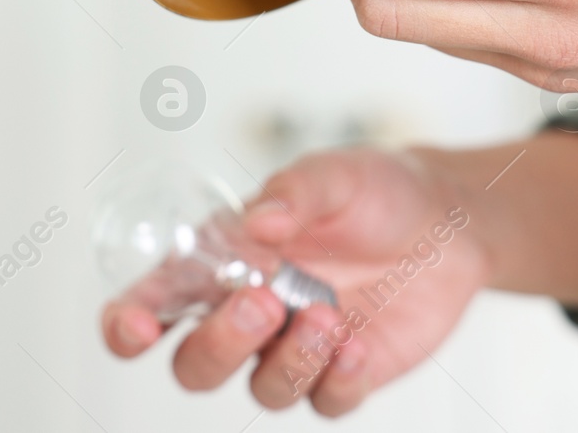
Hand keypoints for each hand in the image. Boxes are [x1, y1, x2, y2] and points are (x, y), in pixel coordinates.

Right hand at [100, 147, 488, 415]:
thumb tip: (258, 222)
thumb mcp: (333, 173)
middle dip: (219, 345)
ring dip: (289, 361)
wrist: (448, 220)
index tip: (136, 329)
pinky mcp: (344, 373)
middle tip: (264, 303)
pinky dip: (340, 380)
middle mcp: (250, 313)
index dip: (129, 325)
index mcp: (225, 262)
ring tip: (328, 314)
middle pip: (196, 364)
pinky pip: (326, 403)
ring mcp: (295, 348)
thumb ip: (292, 195)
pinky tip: (360, 343)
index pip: (154, 303)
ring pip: (262, 390)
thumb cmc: (373, 190)